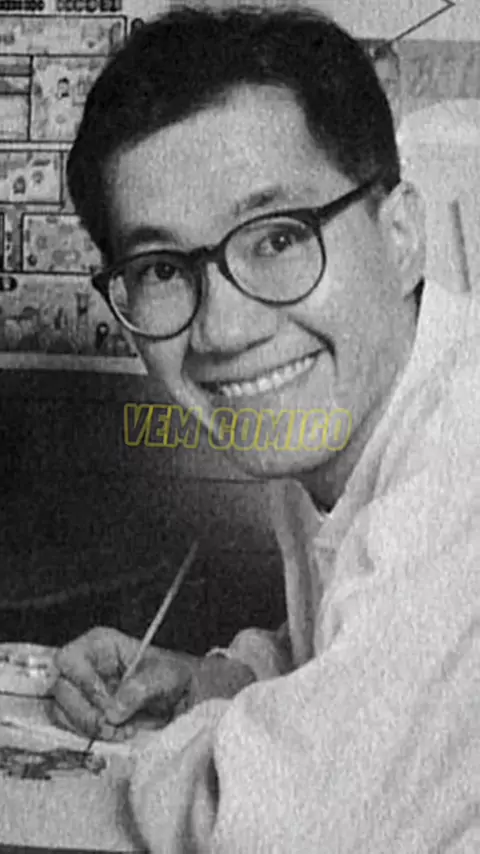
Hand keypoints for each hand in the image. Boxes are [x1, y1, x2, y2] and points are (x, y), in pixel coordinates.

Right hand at [51, 627, 254, 740]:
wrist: (186, 698)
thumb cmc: (174, 676)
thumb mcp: (163, 676)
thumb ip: (139, 689)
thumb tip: (113, 710)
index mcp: (100, 645)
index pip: (68, 660)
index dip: (83, 683)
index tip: (107, 702)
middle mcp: (85, 665)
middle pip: (60, 689)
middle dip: (86, 712)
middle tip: (112, 724)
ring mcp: (82, 690)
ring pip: (60, 711)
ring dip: (88, 727)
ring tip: (118, 731)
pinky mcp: (85, 713)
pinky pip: (71, 727)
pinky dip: (90, 736)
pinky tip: (116, 734)